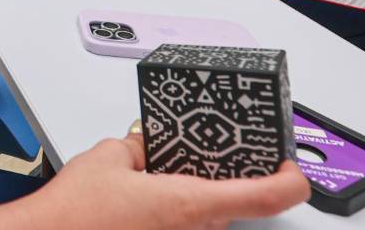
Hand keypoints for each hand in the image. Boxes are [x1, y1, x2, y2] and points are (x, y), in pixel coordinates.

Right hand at [20, 133, 308, 229]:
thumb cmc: (72, 215)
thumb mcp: (108, 157)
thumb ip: (140, 146)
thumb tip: (149, 145)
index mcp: (190, 202)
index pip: (268, 195)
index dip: (290, 179)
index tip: (292, 167)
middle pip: (233, 205)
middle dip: (214, 179)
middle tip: (194, 160)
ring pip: (203, 220)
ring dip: (185, 201)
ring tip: (146, 189)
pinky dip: (166, 218)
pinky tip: (135, 210)